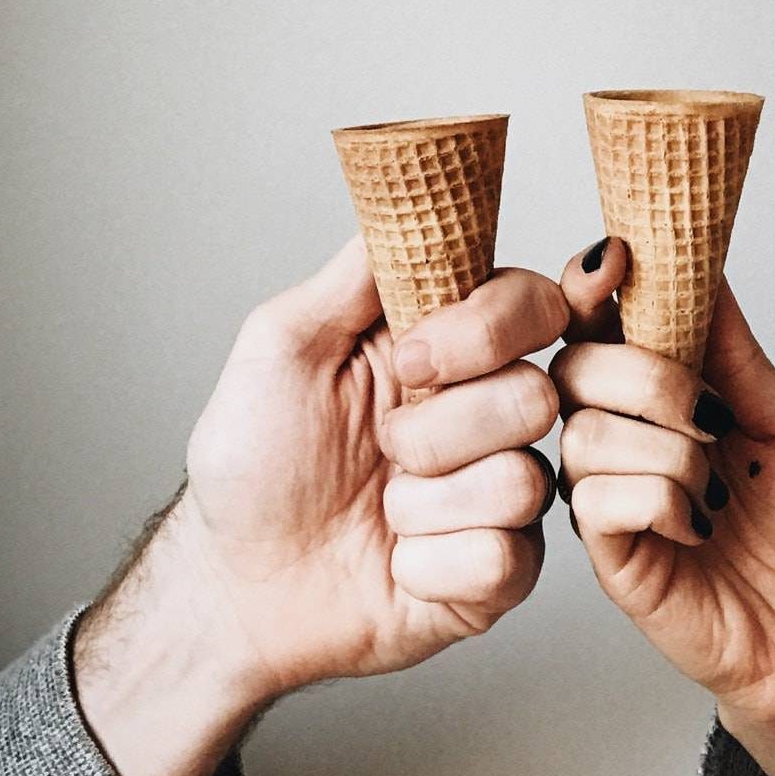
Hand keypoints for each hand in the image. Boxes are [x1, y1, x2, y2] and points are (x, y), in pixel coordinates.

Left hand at [69, 238, 565, 775]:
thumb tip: (415, 192)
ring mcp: (501, 493)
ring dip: (425, 503)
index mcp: (449, 349)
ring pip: (522, 481)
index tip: (412, 359)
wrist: (238, 582)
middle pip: (536, 394)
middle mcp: (488, 413)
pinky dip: (429, 563)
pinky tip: (396, 562)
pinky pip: (503, 558)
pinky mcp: (503, 572)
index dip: (487, 330)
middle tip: (377, 447)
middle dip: (437, 429)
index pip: (534, 304)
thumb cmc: (254, 462)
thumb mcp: (283, 344)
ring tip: (380, 510)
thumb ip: (361, 269)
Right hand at [549, 238, 774, 775]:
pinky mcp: (605, 552)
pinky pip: (597, 499)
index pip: (596, 324)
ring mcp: (605, 493)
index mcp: (657, 395)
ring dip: (670, 452)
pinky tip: (697, 525)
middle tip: (711, 415)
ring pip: (586, 431)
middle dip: (649, 376)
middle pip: (576, 365)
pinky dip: (662, 501)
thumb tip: (706, 269)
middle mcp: (619, 436)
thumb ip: (737, 356)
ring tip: (716, 490)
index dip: (592, 286)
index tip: (618, 259)